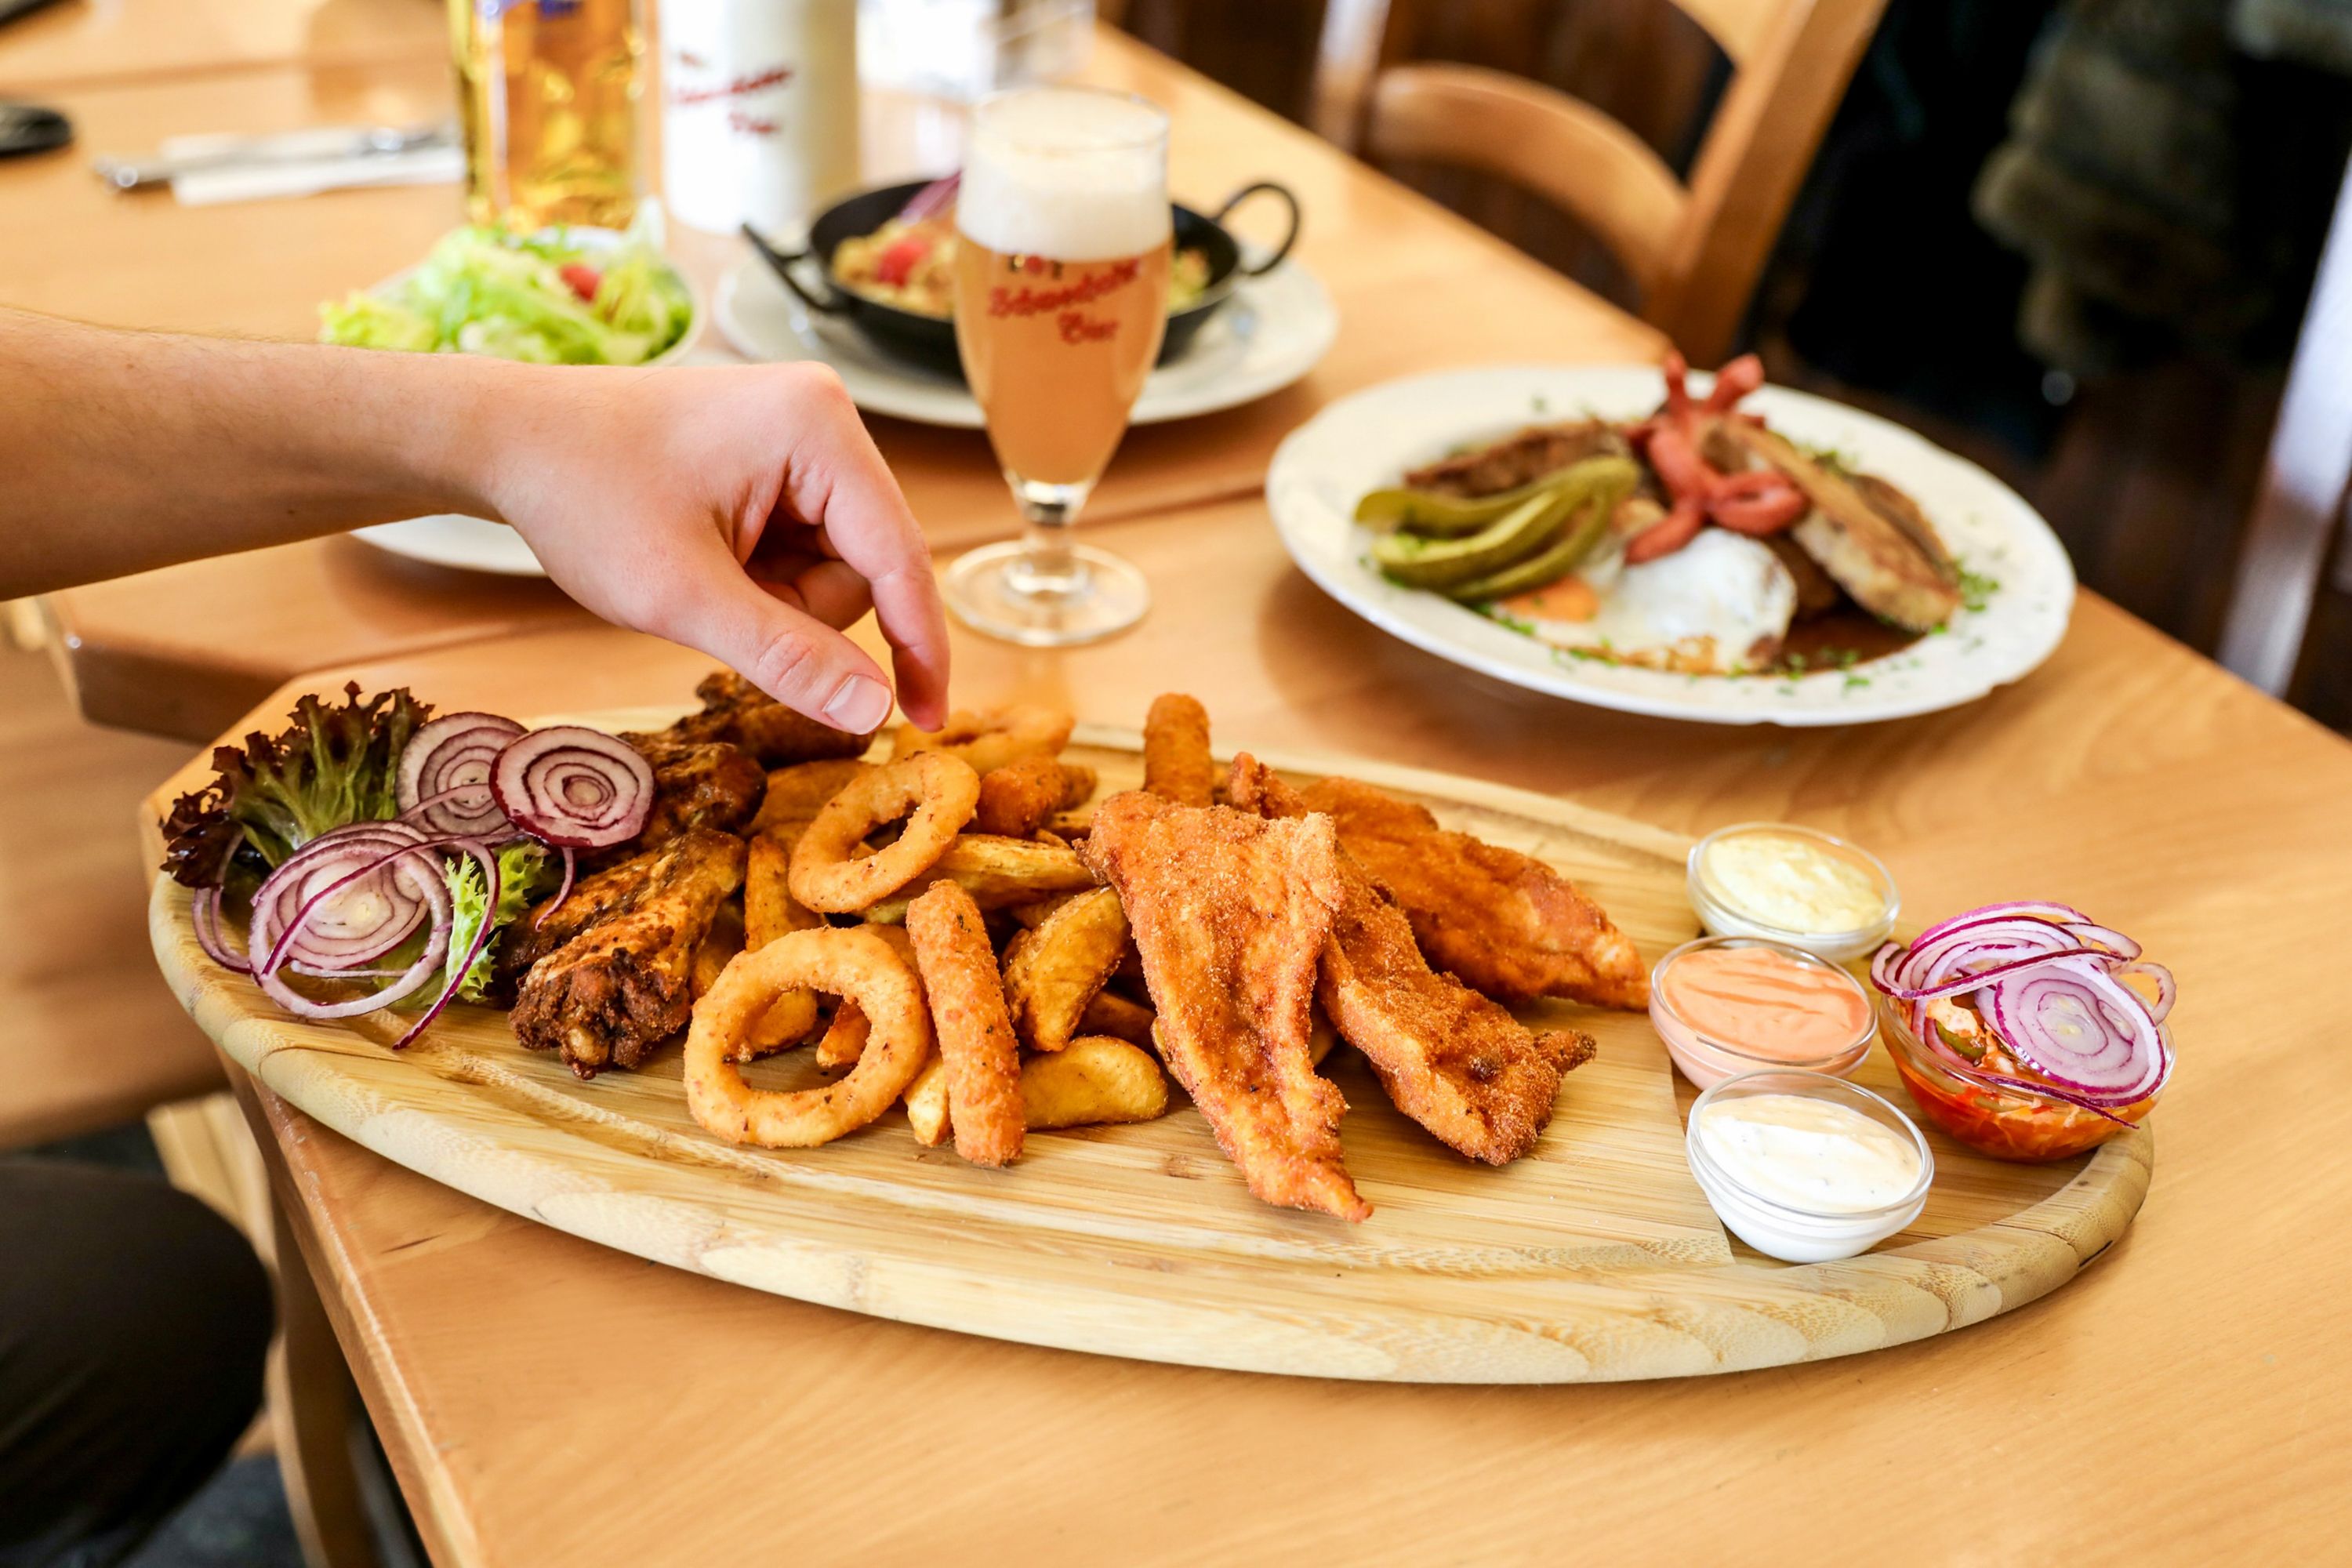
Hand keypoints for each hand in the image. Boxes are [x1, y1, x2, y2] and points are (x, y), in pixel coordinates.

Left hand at [469, 361, 949, 732]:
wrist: (504, 438)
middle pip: (864, 567)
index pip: (900, 559)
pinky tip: (701, 557)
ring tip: (695, 573)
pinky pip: (800, 546)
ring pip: (831, 565)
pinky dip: (755, 576)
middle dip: (794, 609)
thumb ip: (786, 655)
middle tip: (710, 599)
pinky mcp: (775, 455)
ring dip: (771, 597)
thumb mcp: (682, 595)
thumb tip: (876, 713)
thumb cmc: (581, 495)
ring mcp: (800, 434)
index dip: (918, 649)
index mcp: (819, 429)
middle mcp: (825, 418)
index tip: (929, 723)